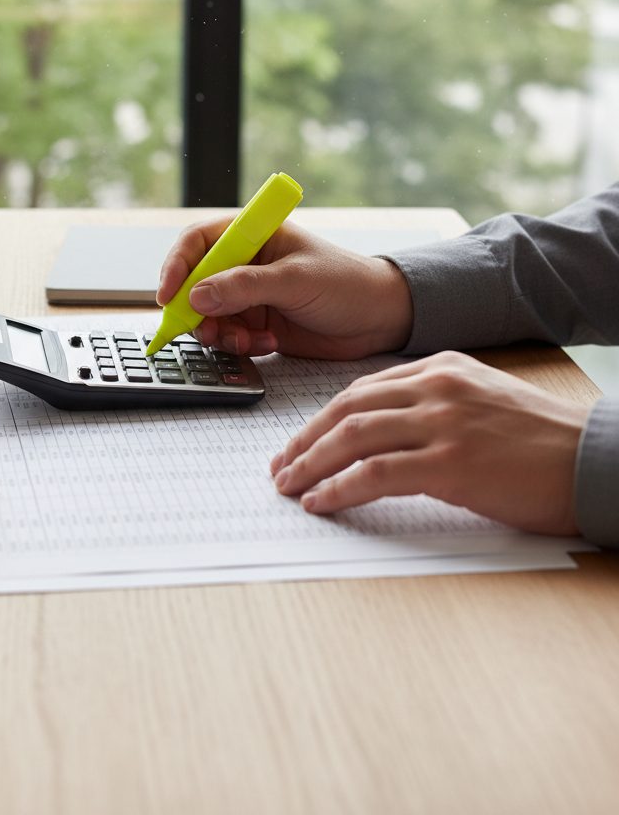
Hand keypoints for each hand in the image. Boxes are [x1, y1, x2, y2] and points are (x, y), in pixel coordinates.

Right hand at [156, 218, 413, 358]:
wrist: (381, 319)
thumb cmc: (346, 283)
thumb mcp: (294, 280)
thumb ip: (244, 287)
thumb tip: (196, 296)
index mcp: (251, 234)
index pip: (197, 242)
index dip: (176, 266)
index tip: (168, 296)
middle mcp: (243, 263)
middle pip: (194, 282)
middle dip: (194, 309)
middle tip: (205, 329)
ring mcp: (248, 295)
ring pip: (207, 315)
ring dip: (219, 332)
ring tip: (246, 339)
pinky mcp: (256, 323)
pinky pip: (228, 336)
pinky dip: (239, 344)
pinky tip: (267, 343)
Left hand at [272, 351, 589, 535]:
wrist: (595, 459)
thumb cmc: (541, 439)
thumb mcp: (481, 400)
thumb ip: (432, 403)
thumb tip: (377, 432)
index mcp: (441, 367)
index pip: (361, 389)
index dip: (322, 418)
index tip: (299, 441)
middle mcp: (436, 387)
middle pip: (347, 408)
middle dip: (305, 439)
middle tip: (280, 465)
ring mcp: (443, 423)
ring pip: (353, 436)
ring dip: (311, 463)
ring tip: (288, 485)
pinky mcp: (451, 463)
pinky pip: (375, 473)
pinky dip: (339, 487)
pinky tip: (319, 500)